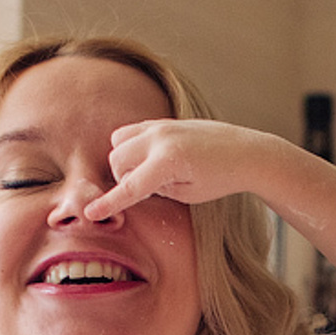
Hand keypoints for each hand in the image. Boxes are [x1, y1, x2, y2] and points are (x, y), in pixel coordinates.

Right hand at [86, 120, 269, 217]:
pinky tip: (152, 158)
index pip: (131, 187)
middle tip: (151, 188)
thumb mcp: (188, 194)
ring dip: (125, 161)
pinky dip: (132, 147)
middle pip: (117, 161)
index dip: (109, 203)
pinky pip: (130, 131)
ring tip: (151, 173)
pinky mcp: (162, 120)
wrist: (244, 151)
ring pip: (118, 143)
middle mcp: (161, 138)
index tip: (90, 214)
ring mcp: (160, 125)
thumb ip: (156, 188)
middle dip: (124, 179)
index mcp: (170, 161)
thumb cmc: (220, 179)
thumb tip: (133, 180)